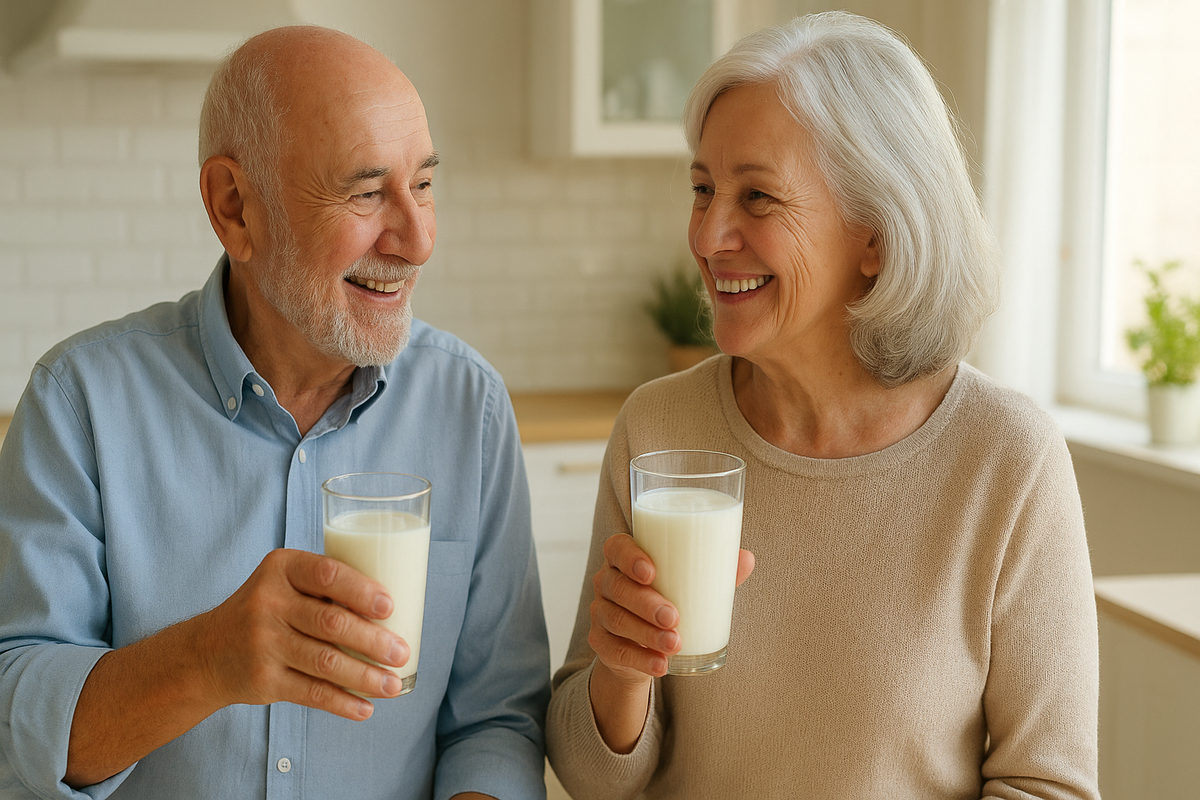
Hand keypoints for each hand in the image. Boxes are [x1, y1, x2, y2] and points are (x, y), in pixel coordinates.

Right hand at [66, 548, 410, 787]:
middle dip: (374, 641)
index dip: (362, 592)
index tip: (390, 607)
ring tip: (393, 685)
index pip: (327, 575)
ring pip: (326, 663)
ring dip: (366, 677)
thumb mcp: (286, 582)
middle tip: (402, 653)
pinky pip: (311, 693)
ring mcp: (263, 643)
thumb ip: (327, 588)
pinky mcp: (262, 680)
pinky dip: (342, 703)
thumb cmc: (269, 609)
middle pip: (332, 623)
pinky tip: (366, 708)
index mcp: (281, 568)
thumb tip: (398, 609)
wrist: (208, 651)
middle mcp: (268, 602)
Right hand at [587, 533, 753, 752]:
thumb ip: (715, 570)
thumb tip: (747, 558)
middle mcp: (606, 582)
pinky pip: (615, 651)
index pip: (616, 548)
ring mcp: (600, 613)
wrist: (642, 644)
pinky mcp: (601, 643)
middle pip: (617, 587)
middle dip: (645, 603)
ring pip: (616, 620)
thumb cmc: (670, 599)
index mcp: (624, 559)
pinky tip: (661, 665)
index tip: (652, 572)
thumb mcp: (690, 584)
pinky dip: (640, 660)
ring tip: (675, 643)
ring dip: (645, 633)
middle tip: (673, 617)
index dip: (630, 557)